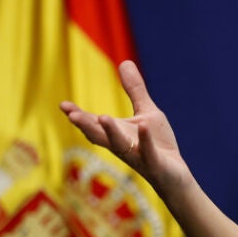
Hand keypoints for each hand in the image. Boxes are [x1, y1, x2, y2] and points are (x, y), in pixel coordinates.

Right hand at [60, 60, 191, 195]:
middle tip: (72, 115)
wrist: (175, 174)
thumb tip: (124, 62)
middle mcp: (122, 146)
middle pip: (99, 137)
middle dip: (86, 126)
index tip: (62, 105)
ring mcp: (137, 156)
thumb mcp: (146, 113)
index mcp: (117, 134)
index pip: (94, 125)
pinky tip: (143, 125)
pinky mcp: (155, 163)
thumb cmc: (158, 144)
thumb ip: (135, 90)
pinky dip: (144, 140)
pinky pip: (148, 152)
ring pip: (119, 146)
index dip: (78, 116)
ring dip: (110, 132)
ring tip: (102, 116)